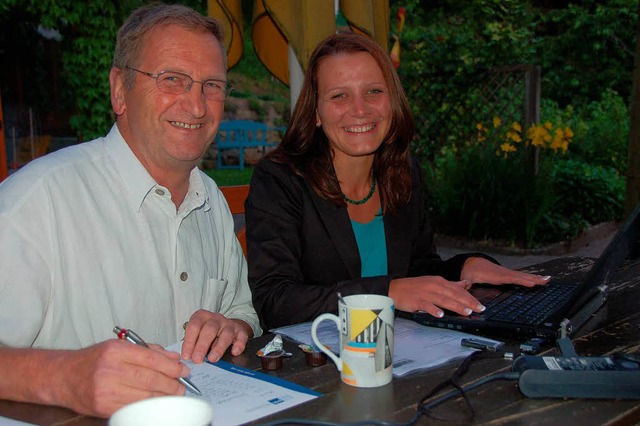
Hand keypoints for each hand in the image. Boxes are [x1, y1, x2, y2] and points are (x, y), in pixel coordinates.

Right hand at [49, 339, 187, 416]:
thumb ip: (147, 350)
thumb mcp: (118, 346)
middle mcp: (110, 369)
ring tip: (174, 394)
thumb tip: (173, 357)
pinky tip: (156, 402)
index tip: (183, 370)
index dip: (171, 366)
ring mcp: (106, 390)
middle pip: (150, 378)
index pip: (152, 359)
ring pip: (144, 396)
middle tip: (182, 384)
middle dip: (171, 383)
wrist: (62, 377)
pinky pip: (133, 407)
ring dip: (163, 396)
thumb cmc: (92, 360)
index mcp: (116, 351)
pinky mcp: (103, 407)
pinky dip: (148, 406)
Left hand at [181, 310, 252, 362]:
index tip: (186, 356)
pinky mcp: (240, 331)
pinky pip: (241, 337)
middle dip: (202, 346)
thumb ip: (191, 344)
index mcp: (201, 317)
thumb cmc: (206, 333)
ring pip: (226, 333)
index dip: (189, 342)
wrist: (225, 327)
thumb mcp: (196, 334)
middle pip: (209, 329)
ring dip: (219, 347)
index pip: (194, 327)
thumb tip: (186, 359)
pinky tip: (234, 352)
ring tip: (212, 359)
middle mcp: (215, 319)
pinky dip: (239, 344)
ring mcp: (229, 324)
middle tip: (197, 360)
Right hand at [389, 275, 484, 318]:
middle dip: (468, 302)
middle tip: (479, 309)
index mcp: (439, 281)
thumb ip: (450, 284)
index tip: (480, 305)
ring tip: (466, 312)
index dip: (470, 297)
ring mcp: (425, 293)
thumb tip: (465, 284)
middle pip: (453, 294)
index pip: (458, 290)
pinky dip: (434, 310)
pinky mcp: (416, 301)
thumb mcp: (433, 282)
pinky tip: (441, 315)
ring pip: (443, 300)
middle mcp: (434, 286)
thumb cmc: (414, 287)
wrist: (394, 288)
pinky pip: (426, 306)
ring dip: (456, 306)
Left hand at [461, 257, 550, 287]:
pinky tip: (541, 280)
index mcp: (496, 275)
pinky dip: (532, 278)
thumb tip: (466, 285)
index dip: (520, 280)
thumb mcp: (468, 278)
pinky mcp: (509, 274)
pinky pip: (522, 276)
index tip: (531, 283)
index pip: (510, 278)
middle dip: (532, 279)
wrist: (472, 264)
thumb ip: (467, 283)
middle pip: (521, 276)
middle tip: (545, 281)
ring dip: (536, 278)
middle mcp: (504, 273)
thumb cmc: (471, 273)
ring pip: (524, 276)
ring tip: (548, 280)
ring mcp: (508, 273)